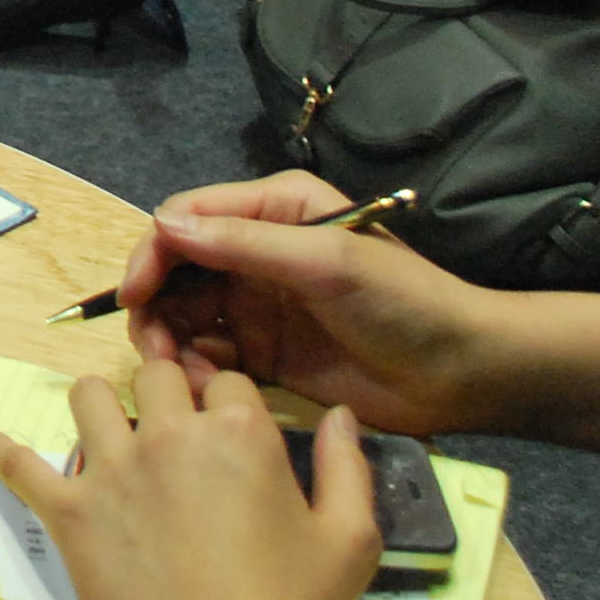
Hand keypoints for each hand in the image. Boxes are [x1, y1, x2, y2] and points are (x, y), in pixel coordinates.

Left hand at [0, 358, 381, 599]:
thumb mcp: (350, 539)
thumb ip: (348, 466)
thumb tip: (343, 416)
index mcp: (239, 432)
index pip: (226, 380)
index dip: (226, 400)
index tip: (224, 423)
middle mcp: (171, 436)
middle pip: (155, 374)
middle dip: (165, 389)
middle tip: (169, 423)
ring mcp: (114, 471)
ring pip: (90, 397)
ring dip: (102, 406)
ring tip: (110, 429)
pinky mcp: (72, 513)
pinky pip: (23, 467)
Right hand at [115, 172, 513, 437]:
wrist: (464, 374)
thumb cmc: (404, 304)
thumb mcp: (327, 263)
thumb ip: (246, 244)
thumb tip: (163, 226)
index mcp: (276, 209)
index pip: (190, 219)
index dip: (155, 252)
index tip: (136, 296)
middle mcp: (259, 252)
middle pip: (178, 269)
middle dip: (156, 304)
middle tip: (152, 347)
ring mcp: (260, 305)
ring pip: (186, 315)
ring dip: (171, 340)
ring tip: (178, 374)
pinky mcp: (266, 355)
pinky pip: (210, 356)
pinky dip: (196, 371)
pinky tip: (206, 390)